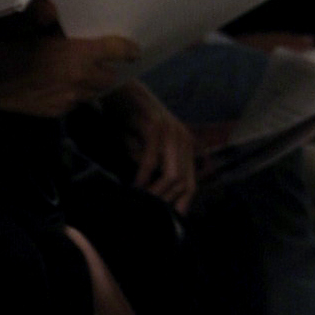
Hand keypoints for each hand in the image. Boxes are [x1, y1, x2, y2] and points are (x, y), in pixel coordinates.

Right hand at [0, 31, 141, 116]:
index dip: (127, 50)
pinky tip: (62, 85)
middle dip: (110, 69)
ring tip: (85, 72)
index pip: (116, 51)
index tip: (134, 49)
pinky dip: (73, 95)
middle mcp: (78, 79)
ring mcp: (66, 99)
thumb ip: (44, 17)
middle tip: (107, 60)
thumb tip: (53, 10)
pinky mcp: (54, 112)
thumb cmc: (3, 44)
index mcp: (78, 53)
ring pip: (92, 93)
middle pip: (109, 77)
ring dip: (92, 83)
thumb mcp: (25, 23)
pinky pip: (73, 103)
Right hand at [109, 80, 197, 212]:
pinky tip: (133, 187)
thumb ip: (154, 167)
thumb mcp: (147, 146)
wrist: (122, 89)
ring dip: (155, 194)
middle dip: (167, 204)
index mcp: (185, 145)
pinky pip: (151, 161)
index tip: (166, 224)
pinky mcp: (155, 127)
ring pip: (172, 175)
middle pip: (184, 183)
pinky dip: (142, 178)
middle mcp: (183, 139)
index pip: (191, 184)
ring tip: (141, 205)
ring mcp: (171, 133)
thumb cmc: (132, 120)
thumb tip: (151, 196)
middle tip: (149, 218)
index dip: (181, 206)